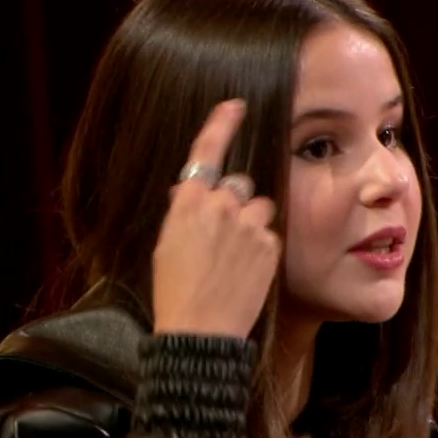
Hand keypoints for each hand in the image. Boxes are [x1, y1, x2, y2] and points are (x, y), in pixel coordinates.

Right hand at [151, 99, 279, 338]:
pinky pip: (270, 234)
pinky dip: (261, 248)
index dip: (222, 124)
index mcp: (188, 202)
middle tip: (224, 236)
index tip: (235, 106)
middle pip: (239, 184)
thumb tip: (191, 190)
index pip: (207, 151)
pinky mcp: (270, 245)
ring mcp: (249, 224)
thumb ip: (184, 212)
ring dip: (252, 223)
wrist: (199, 332)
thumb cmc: (174, 292)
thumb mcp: (167, 245)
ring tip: (236, 257)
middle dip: (235, 201)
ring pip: (260, 207)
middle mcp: (220, 205)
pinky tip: (245, 272)